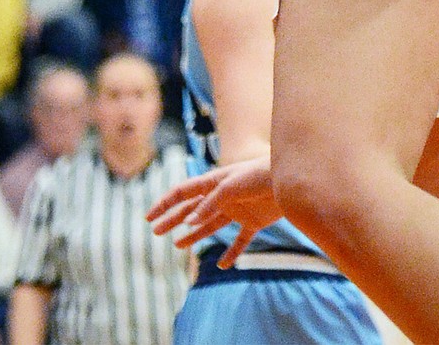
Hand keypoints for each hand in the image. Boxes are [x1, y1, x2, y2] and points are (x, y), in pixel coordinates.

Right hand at [147, 156, 279, 268]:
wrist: (290, 179)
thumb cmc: (260, 174)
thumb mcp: (231, 186)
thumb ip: (210, 203)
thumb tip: (188, 222)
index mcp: (215, 182)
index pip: (184, 192)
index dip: (165, 203)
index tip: (149, 217)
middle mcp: (223, 196)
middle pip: (193, 210)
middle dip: (173, 219)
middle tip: (156, 232)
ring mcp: (238, 209)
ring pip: (211, 225)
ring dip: (194, 235)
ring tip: (178, 245)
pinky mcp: (253, 221)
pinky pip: (240, 241)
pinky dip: (232, 253)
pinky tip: (225, 265)